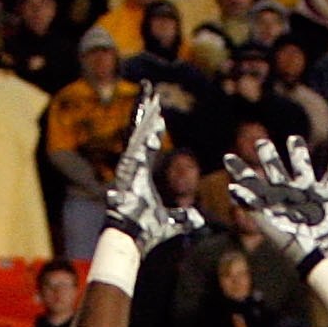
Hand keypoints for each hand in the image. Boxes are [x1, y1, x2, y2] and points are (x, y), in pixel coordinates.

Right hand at [103, 84, 202, 251]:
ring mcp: (129, 165)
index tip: (160, 117)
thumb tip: (198, 220)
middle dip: (145, 112)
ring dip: (143, 112)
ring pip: (137, 132)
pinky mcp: (129, 167)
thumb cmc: (146, 229)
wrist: (132, 234)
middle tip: (150, 91)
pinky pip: (137, 142)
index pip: (148, 147)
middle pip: (139, 132)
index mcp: (141, 173)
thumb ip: (184, 219)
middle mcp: (133, 165)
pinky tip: (148, 114)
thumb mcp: (172, 222)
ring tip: (149, 94)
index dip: (154, 132)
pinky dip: (143, 128)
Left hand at [225, 132, 327, 268]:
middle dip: (269, 156)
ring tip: (293, 139)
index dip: (239, 170)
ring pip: (303, 168)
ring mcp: (309, 194)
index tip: (227, 158)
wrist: (318, 252)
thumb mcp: (267, 221)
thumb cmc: (291, 240)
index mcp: (273, 200)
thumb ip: (251, 203)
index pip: (251, 181)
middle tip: (261, 142)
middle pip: (276, 170)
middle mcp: (289, 194)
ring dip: (298, 153)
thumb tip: (233, 188)